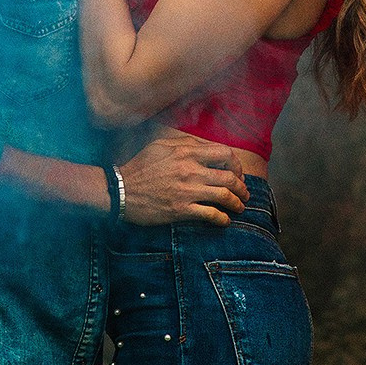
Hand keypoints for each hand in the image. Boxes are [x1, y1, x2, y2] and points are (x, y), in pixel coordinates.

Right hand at [116, 133, 248, 226]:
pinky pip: (211, 215)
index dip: (236, 164)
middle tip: (244, 193)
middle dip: (242, 186)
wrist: (121, 190)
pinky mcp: (182, 210)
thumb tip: (205, 146)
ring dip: (237, 202)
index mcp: (187, 152)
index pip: (224, 154)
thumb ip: (185, 143)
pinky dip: (223, 219)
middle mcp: (191, 170)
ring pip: (224, 196)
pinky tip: (225, 221)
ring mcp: (187, 190)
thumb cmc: (140, 166)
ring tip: (240, 207)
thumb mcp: (161, 145)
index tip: (237, 172)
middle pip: (229, 177)